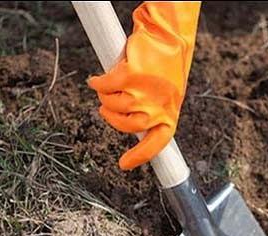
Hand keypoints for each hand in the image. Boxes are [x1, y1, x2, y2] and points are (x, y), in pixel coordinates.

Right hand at [88, 2, 200, 169]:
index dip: (139, 157)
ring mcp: (144, 94)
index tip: (124, 165)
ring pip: (112, 105)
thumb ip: (152, 112)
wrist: (167, 38)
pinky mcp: (131, 77)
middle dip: (112, 116)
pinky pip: (105, 87)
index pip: (155, 145)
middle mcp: (158, 109)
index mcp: (169, 116)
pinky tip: (99, 79)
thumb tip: (132, 126)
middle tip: (109, 105)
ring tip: (112, 85)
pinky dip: (98, 83)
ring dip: (106, 96)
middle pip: (125, 126)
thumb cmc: (166, 66)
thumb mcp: (166, 96)